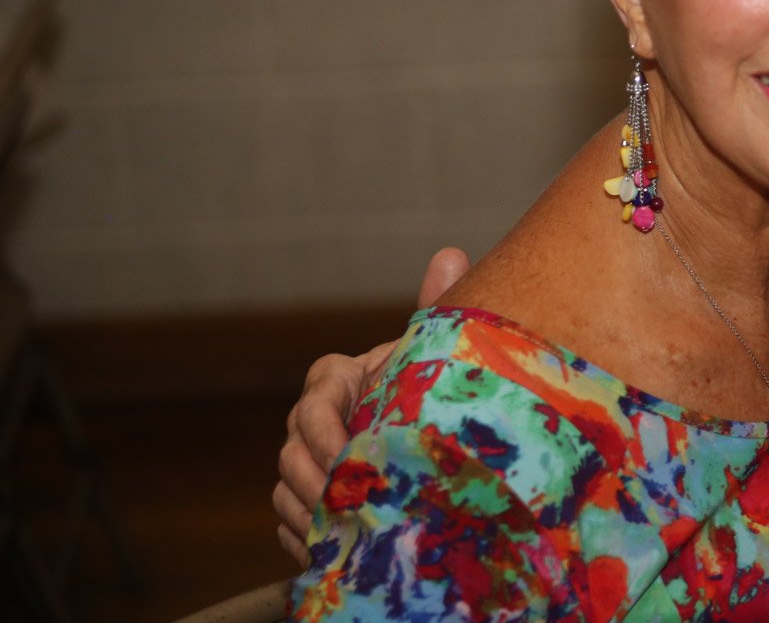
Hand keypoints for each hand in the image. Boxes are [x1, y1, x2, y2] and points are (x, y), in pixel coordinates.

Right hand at [273, 246, 470, 565]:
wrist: (431, 425)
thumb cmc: (429, 382)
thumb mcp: (433, 349)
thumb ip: (436, 306)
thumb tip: (450, 255)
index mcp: (334, 378)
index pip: (314, 405)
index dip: (327, 433)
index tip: (351, 456)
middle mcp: (310, 419)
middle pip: (292, 454)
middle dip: (317, 481)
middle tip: (349, 505)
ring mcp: (304, 460)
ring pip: (285, 490)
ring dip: (311, 512)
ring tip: (344, 530)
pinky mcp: (306, 499)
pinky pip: (290, 522)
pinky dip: (309, 536)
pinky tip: (338, 546)